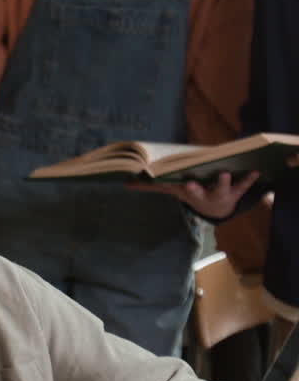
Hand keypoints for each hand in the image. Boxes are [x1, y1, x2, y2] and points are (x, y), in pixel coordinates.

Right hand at [129, 169, 259, 216]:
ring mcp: (219, 194)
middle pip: (197, 192)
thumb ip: (150, 187)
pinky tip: (256, 171)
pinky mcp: (235, 192)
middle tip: (190, 184)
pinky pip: (243, 186)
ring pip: (221, 189)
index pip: (174, 189)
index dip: (170, 186)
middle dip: (194, 189)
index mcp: (186, 193)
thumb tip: (125, 184)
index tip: (162, 180)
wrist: (217, 209)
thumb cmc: (193, 192)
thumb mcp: (173, 190)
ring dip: (222, 182)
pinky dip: (249, 180)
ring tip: (223, 173)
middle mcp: (201, 195)